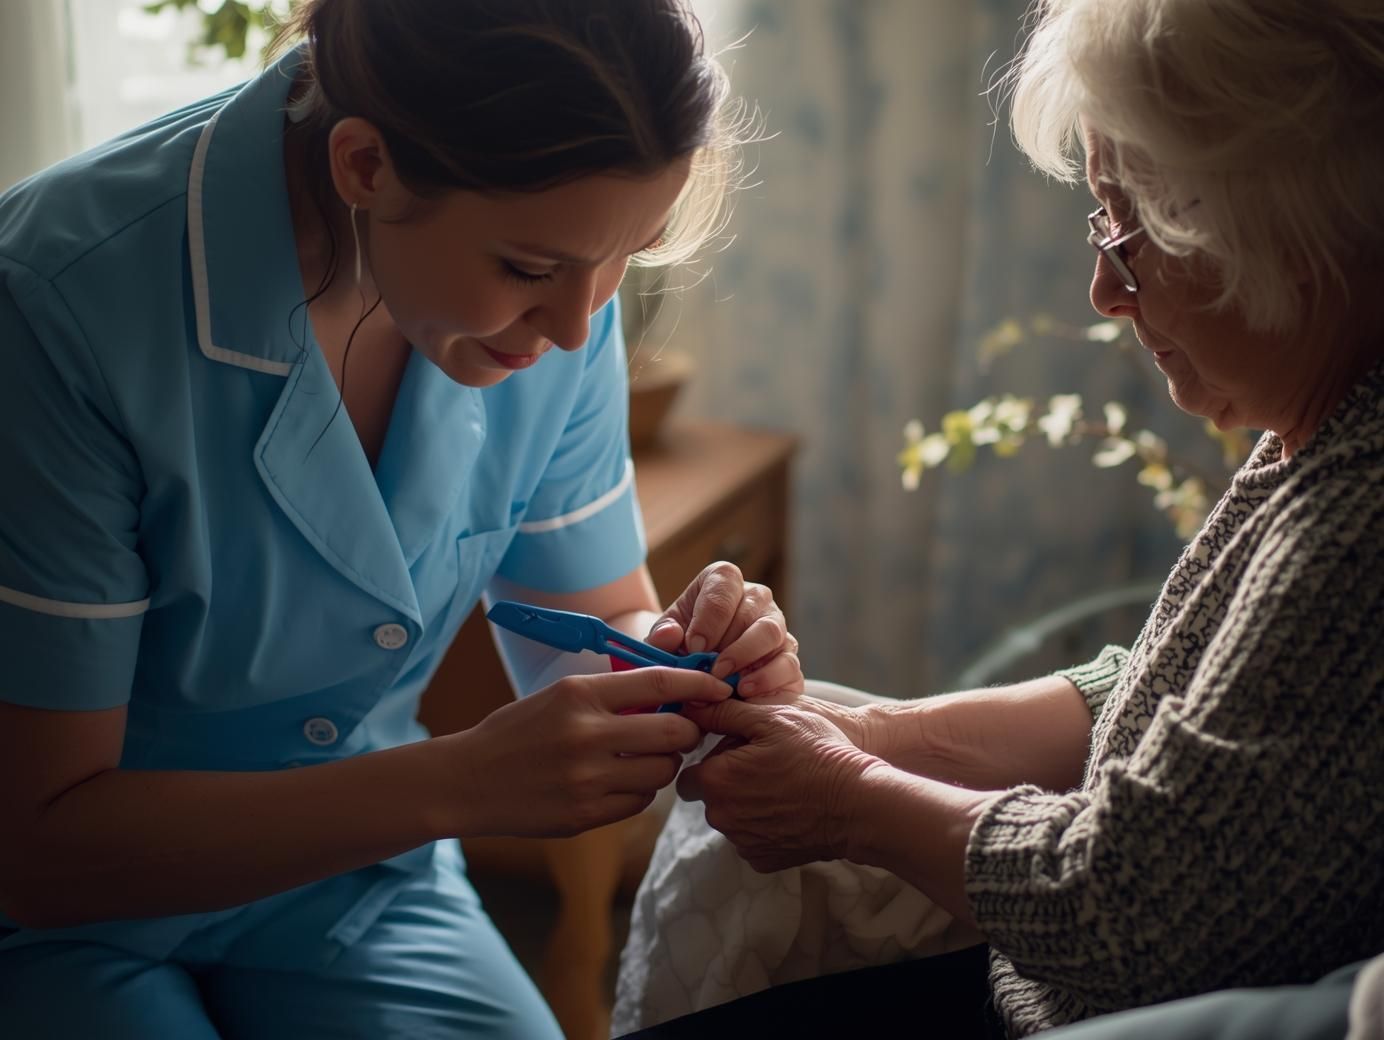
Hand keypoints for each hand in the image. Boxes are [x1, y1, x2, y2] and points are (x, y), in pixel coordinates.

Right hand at [451, 666, 730, 837]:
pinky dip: (640, 793)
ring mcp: (587, 779)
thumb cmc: (516, 732)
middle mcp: (586, 734)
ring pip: (662, 772)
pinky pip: (640, 803)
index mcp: (579, 694)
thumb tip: (671, 697)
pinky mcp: (585, 815)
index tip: (718, 688)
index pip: (660, 684)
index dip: (698, 686)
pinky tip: (618, 784)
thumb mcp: (558, 697)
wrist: (466, 781)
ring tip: (642, 760)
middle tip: (681, 733)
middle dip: (688, 733)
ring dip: (663, 765)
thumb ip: (610, 696)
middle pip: (675, 733)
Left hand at [644, 561, 802, 702]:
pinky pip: (787, 663)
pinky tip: (744, 690)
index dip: (710, 615)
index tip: (694, 645)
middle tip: (709, 669)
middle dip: (726, 642)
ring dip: (746, 657)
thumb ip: (662, 637)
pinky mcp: (788, 658)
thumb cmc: (683, 647)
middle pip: (749, 610)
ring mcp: (776, 626)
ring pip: (771, 632)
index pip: (725, 582)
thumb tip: (669, 635)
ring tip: (724, 679)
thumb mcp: (665, 640)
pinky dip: (766, 678)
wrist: (701, 675)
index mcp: (724, 581)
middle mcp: (755, 597)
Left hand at [675, 698, 882, 871]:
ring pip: (731, 818)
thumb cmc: (816, 754)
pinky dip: (764, 826)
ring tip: (782, 785)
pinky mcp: (763, 861)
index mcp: (716, 782)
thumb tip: (691, 705)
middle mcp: (721, 818)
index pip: (687, 775)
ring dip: (745, 804)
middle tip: (764, 765)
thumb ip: (724, 713)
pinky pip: (751, 839)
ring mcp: (743, 843)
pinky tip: (790, 809)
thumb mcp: (771, 719)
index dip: (709, 760)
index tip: (734, 753)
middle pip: (710, 797)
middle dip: (727, 782)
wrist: (858, 804)